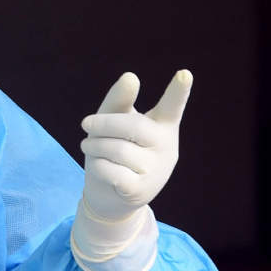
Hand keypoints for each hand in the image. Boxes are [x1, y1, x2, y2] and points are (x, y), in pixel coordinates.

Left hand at [80, 70, 191, 220]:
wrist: (109, 196)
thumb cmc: (113, 150)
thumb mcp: (113, 124)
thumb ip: (119, 101)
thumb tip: (131, 77)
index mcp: (162, 125)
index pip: (172, 107)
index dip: (179, 91)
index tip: (185, 74)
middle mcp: (166, 146)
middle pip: (133, 126)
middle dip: (103, 124)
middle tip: (85, 124)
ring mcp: (156, 170)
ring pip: (117, 149)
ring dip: (94, 146)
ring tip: (89, 147)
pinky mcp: (140, 189)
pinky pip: (111, 170)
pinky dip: (97, 166)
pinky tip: (98, 167)